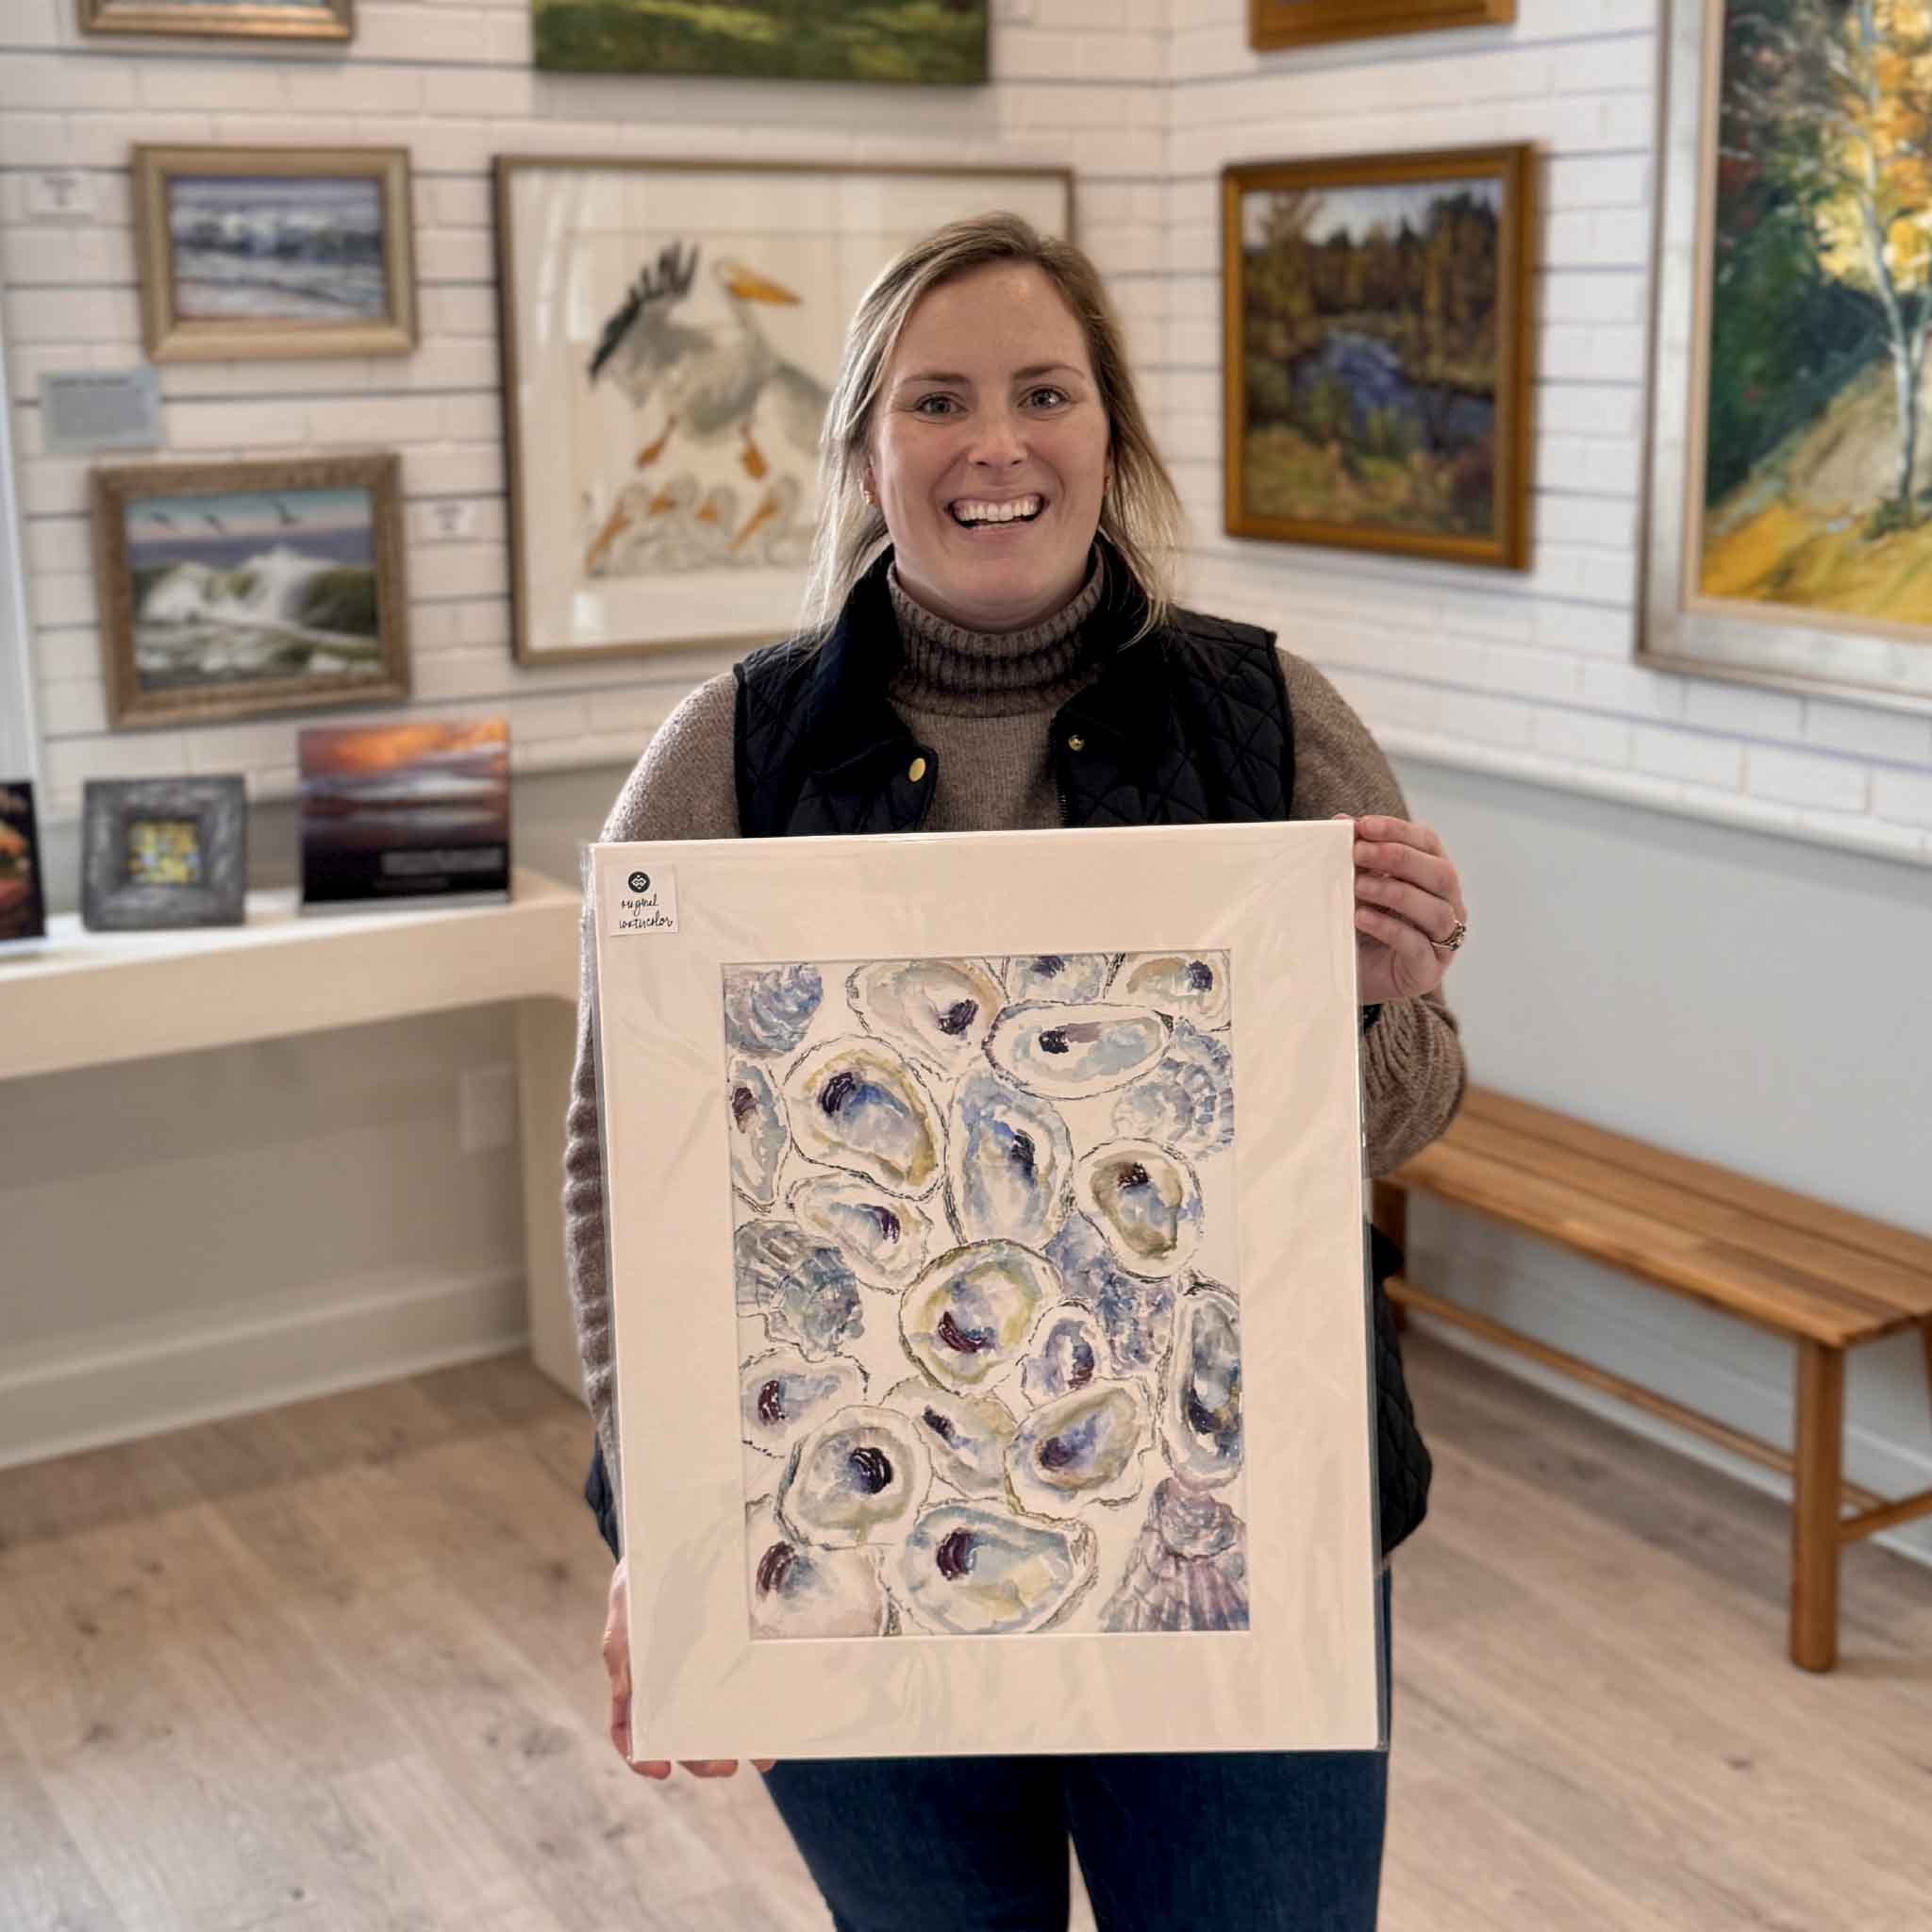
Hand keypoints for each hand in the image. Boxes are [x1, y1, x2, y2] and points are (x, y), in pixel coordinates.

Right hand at [602, 1557, 774, 1780]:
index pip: (629, 1727)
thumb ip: (622, 1650)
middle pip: (677, 1732)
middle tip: (724, 1765)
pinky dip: (750, 1713)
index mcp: (634, 1677)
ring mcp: (694, 1671)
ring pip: (710, 1720)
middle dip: (699, 1757)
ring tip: (755, 1757)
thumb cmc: (639, 1580)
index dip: (640, 1755)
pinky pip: (738, 1689)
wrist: (667, 1542)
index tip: (660, 1769)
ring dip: (731, 1743)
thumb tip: (627, 1694)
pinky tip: (768, 1729)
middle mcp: (665, 1681)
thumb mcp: (625, 1612)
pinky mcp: (723, 1656)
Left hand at [1340, 814, 1466, 1004]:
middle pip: (1440, 873)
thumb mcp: (1354, 887)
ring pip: (1435, 910)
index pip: (1428, 843)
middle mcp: (1447, 905)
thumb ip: (1355, 857)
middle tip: (1359, 852)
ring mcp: (1443, 940)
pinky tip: (1363, 917)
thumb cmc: (1357, 926)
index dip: (1399, 831)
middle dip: (1398, 858)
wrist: (1346, 977)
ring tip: (1358, 885)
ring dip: (1394, 892)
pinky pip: (1417, 945)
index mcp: (1433, 877)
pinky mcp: (1427, 970)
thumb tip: (1341, 822)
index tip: (1364, 825)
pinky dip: (1389, 928)